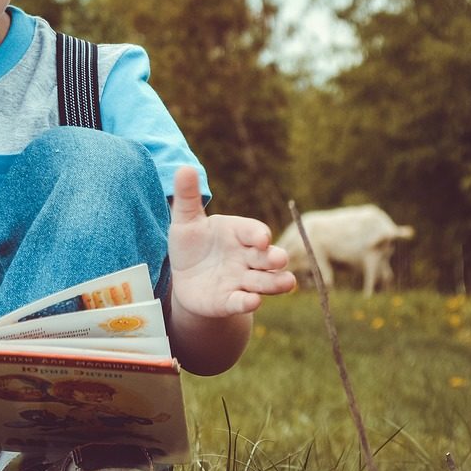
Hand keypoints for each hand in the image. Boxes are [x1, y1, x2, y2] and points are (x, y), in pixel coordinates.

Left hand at [167, 166, 295, 317]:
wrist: (186, 279)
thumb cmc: (191, 245)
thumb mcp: (185, 221)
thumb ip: (187, 197)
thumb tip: (184, 167)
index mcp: (239, 233)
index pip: (255, 231)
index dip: (258, 234)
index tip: (261, 238)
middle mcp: (247, 257)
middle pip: (268, 258)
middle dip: (275, 258)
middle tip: (279, 259)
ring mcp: (242, 280)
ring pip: (265, 282)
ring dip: (275, 283)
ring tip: (286, 283)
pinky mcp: (231, 301)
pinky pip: (242, 302)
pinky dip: (248, 302)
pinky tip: (252, 302)